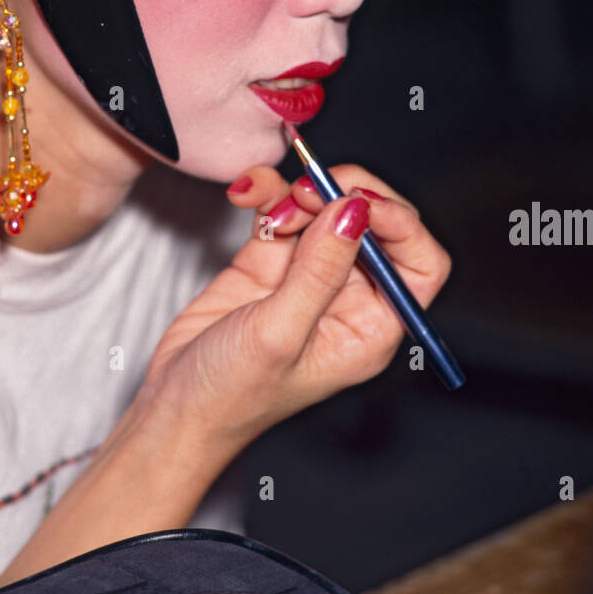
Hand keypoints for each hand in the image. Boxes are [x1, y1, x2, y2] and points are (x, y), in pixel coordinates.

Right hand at [136, 162, 451, 459]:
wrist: (172, 406)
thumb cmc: (231, 396)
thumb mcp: (280, 333)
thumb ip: (319, 270)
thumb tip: (355, 210)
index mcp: (370, 328)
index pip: (420, 264)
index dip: (402, 225)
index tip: (360, 201)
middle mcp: (348, 299)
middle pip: (376, 226)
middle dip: (346, 196)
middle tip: (311, 187)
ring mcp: (309, 275)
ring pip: (327, 209)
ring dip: (300, 193)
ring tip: (271, 206)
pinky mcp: (272, 260)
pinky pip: (283, 209)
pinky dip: (267, 193)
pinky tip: (245, 195)